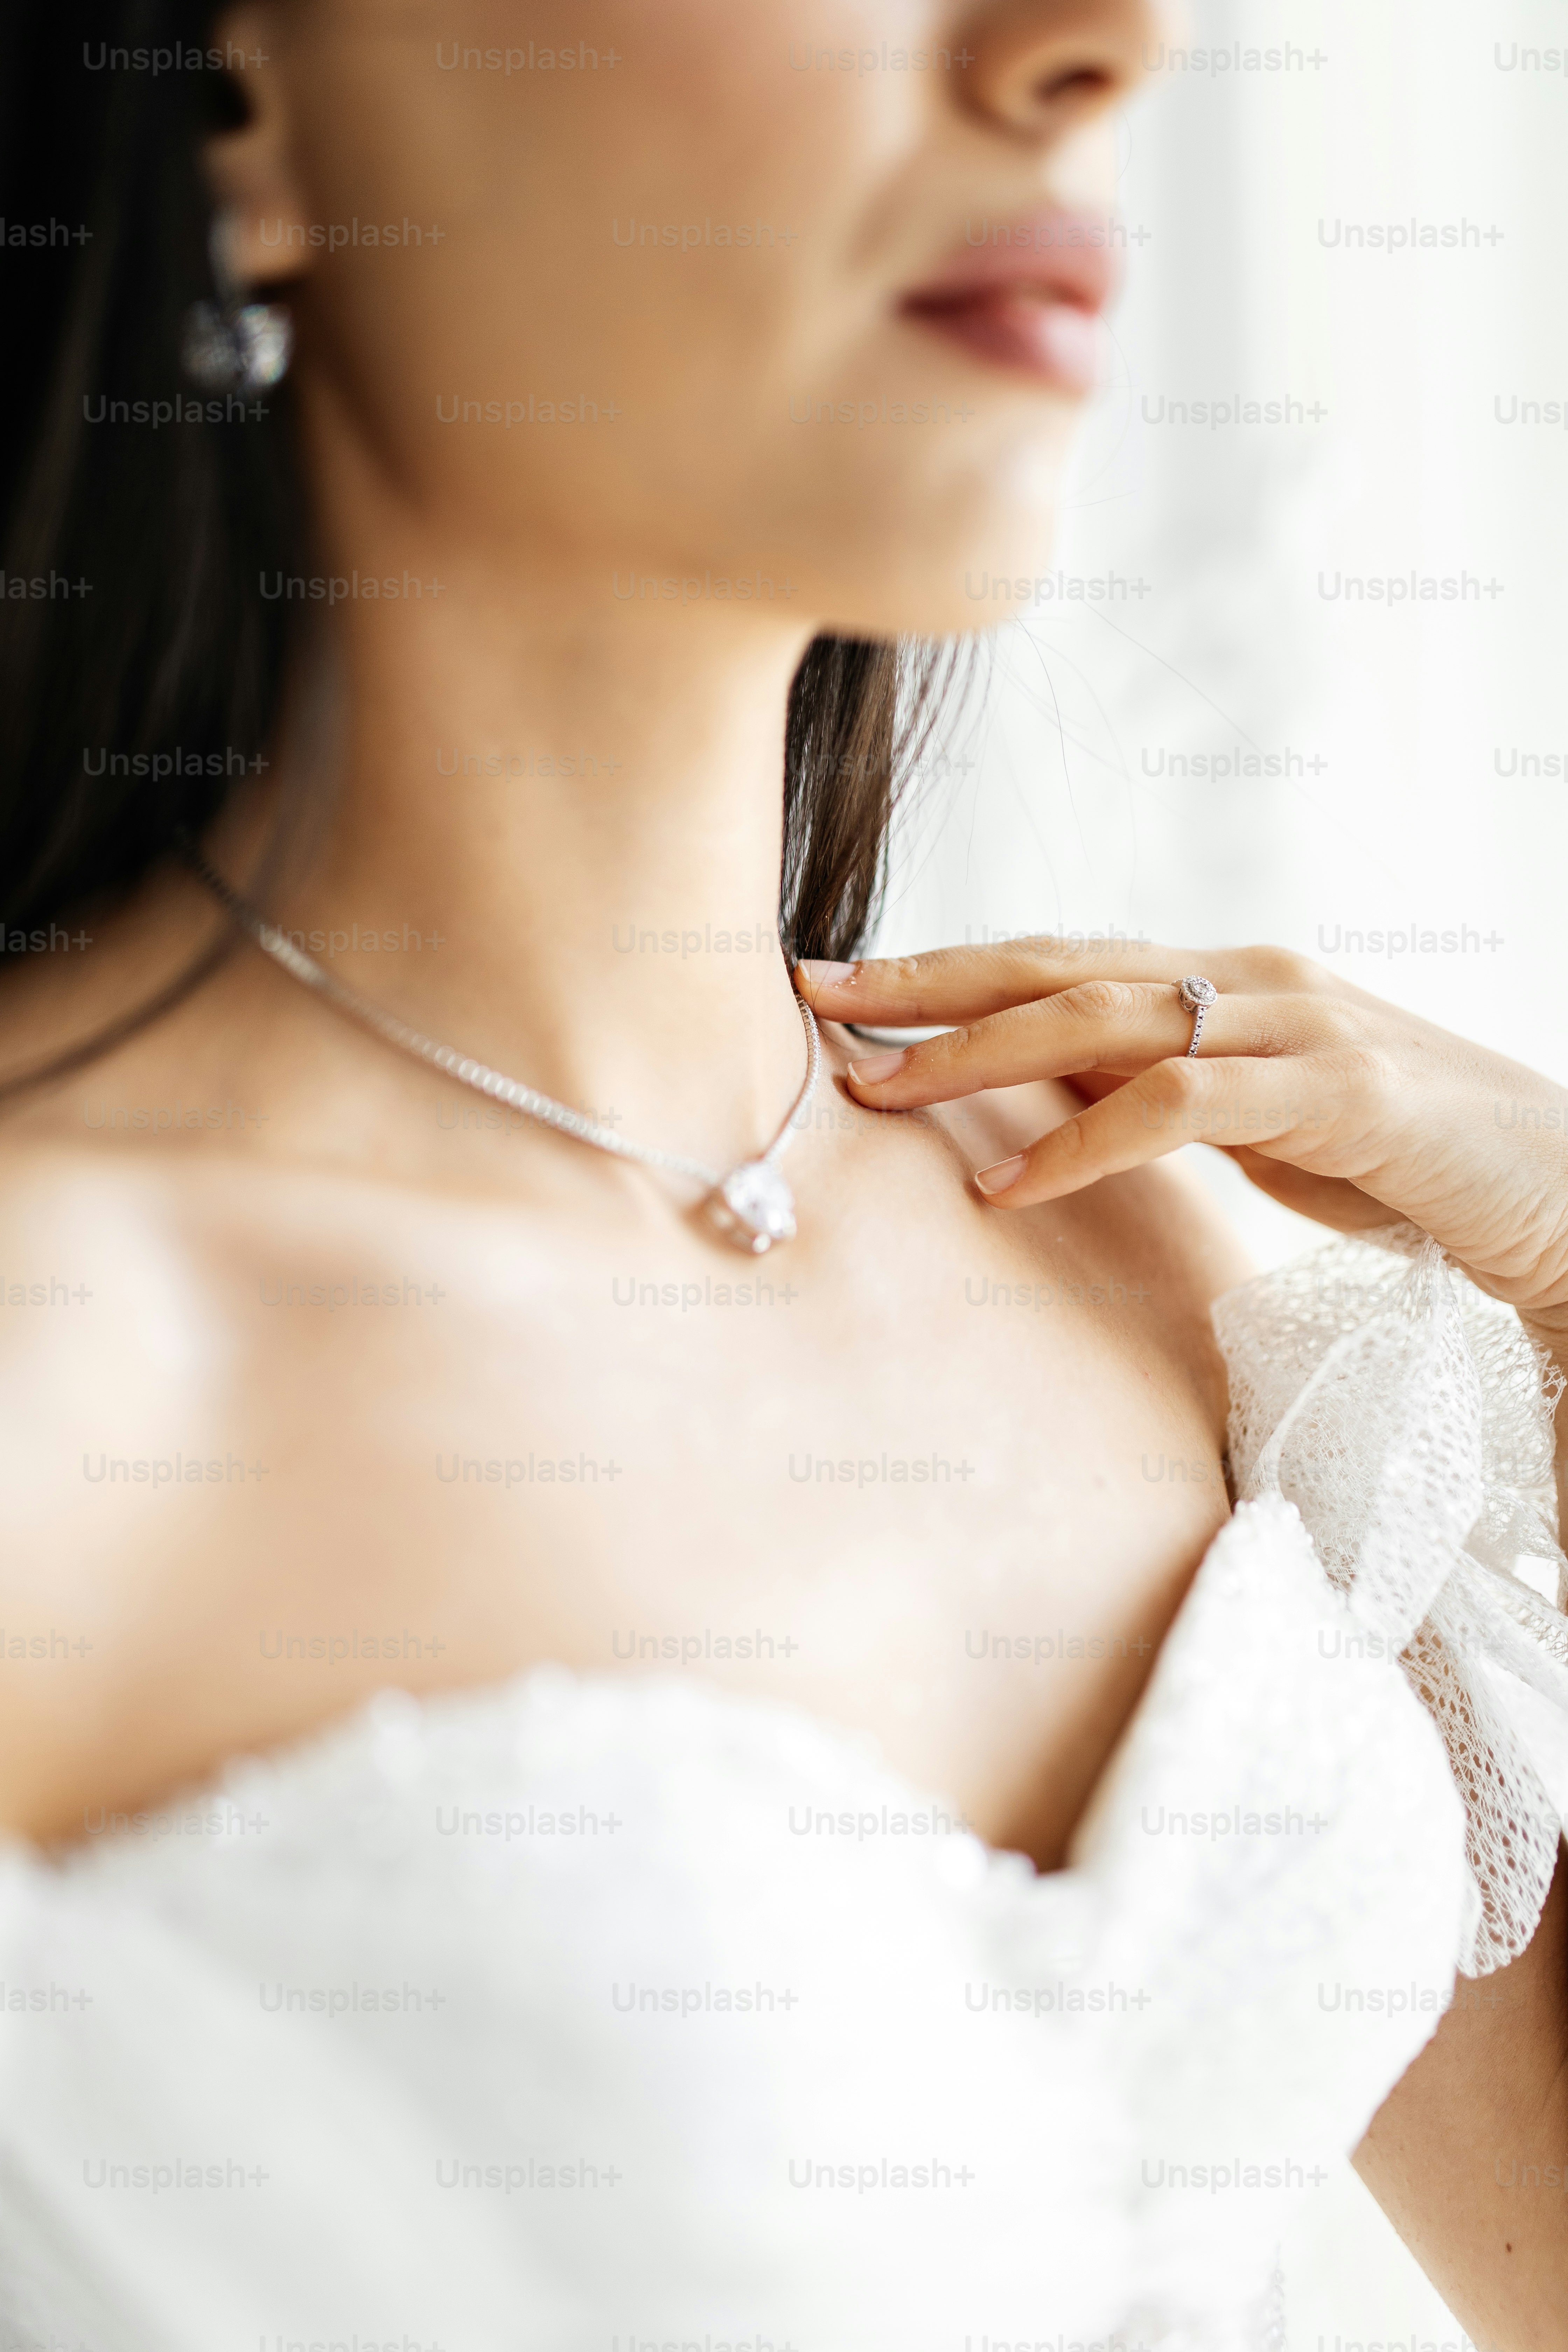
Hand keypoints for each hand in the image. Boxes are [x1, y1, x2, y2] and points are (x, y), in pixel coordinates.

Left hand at [795, 940, 1567, 1333]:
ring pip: (1106, 1019)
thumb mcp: (1255, 1119)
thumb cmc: (1397, 1159)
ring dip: (981, 1052)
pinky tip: (1009, 1185)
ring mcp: (1297, 1024)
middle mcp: (1254, 978)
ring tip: (880, 1089)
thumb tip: (1049, 1092)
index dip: (949, 963)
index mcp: (1228, 980)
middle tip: (816, 993)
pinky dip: (1085, 1141)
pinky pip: (1181, 1105)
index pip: (1064, 956)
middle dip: (932, 980)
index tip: (841, 978)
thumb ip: (1161, 1089)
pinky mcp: (1334, 1090)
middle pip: (1062, 964)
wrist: (1553, 1185)